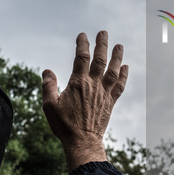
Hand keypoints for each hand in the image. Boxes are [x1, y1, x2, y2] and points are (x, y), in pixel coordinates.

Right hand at [41, 31, 127, 172]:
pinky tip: (126, 67)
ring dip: (117, 57)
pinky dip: (124, 76)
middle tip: (104, 33)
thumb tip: (47, 70)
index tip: (83, 35)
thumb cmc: (64, 125)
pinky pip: (120, 86)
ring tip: (120, 45)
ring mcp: (104, 93)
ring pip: (113, 70)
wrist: (82, 141)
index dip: (82, 44)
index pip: (81, 57)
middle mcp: (93, 84)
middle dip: (102, 44)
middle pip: (100, 59)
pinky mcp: (110, 102)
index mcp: (78, 82)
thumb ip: (48, 86)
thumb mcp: (49, 105)